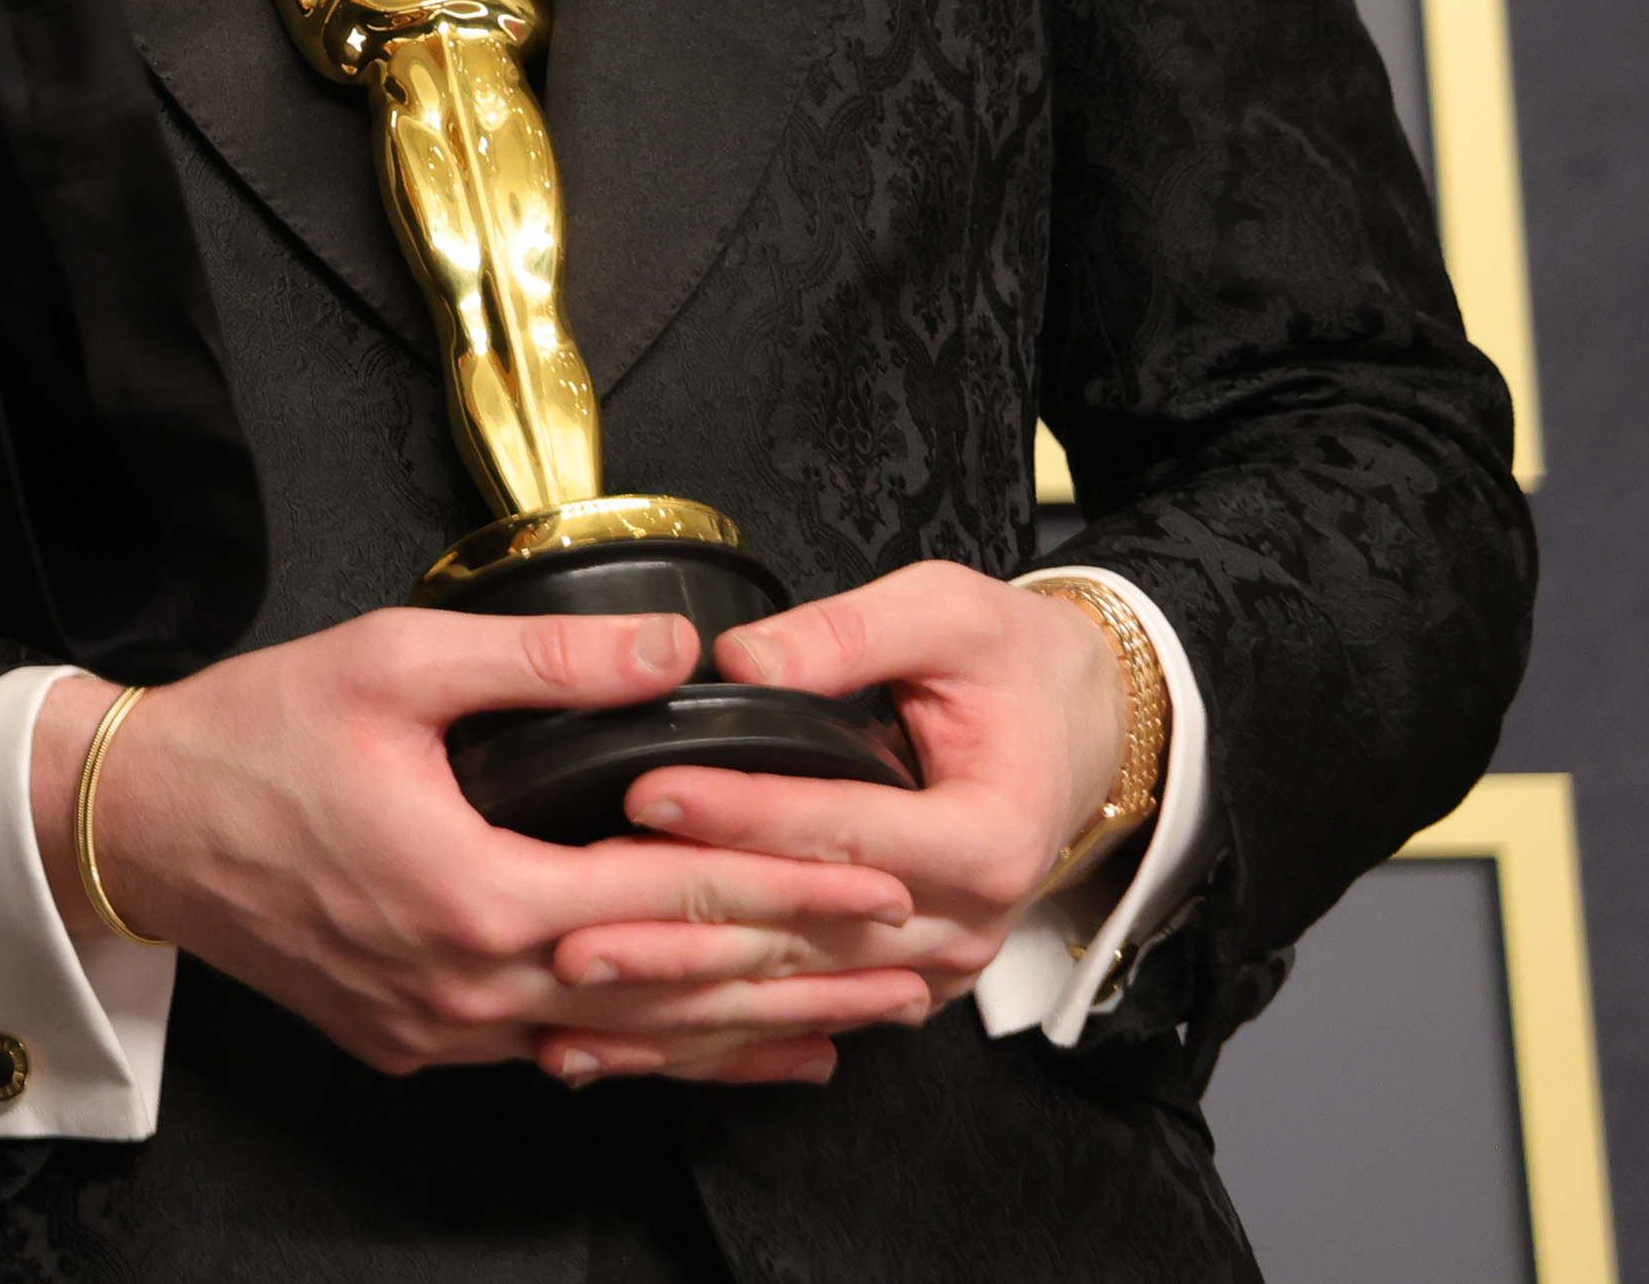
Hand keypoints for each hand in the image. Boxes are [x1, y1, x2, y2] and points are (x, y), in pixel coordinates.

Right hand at [45, 611, 932, 1085]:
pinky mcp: (417, 1041)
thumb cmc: (251, 735)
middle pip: (676, 992)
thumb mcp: (393, 661)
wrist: (132, 826)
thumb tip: (672, 649)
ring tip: (851, 1021)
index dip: (795, 890)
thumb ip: (542, 660)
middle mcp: (473, 988)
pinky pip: (563, 1050)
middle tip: (913, 964)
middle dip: (806, 976)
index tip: (889, 882)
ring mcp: (445, 1030)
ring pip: (629, 1041)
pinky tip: (717, 1050)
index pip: (675, 899)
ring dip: (747, 1031)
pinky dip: (655, 1048)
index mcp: (477, 895)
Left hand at [540, 563, 1133, 1075]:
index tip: (645, 794)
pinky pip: (796, 1008)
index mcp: (987, 836)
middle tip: (571, 924)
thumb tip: (742, 660)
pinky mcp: (900, 981)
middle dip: (682, 926)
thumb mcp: (948, 613)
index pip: (843, 830)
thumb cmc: (1007, 663)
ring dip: (681, 992)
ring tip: (578, 981)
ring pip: (792, 983)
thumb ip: (847, 634)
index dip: (740, 814)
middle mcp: (965, 921)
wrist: (1077, 729)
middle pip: (805, 929)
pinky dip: (706, 1025)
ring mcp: (934, 966)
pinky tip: (621, 1034)